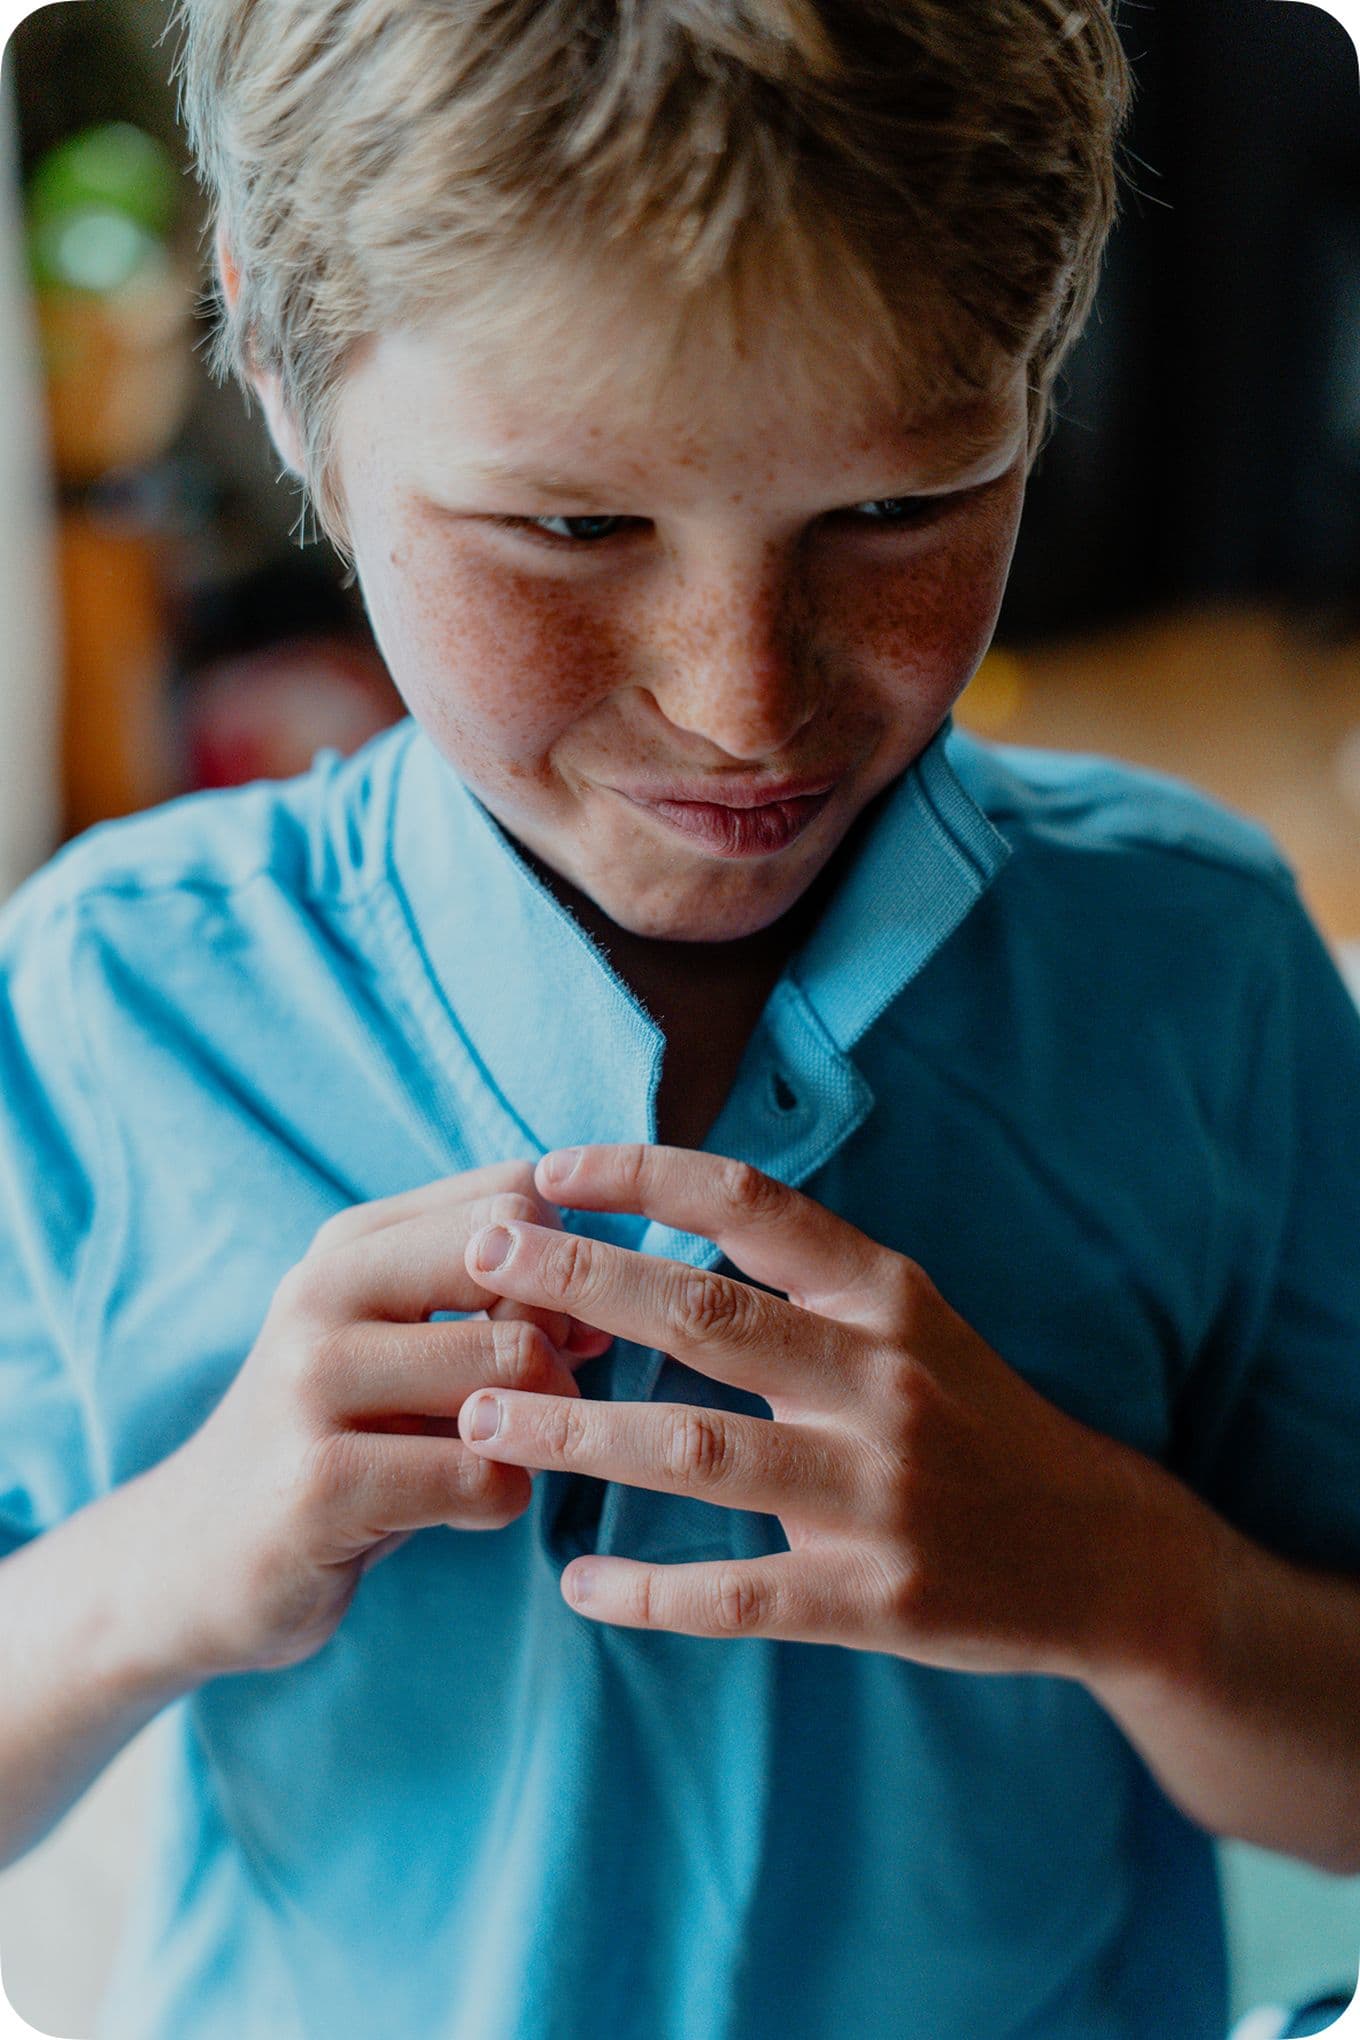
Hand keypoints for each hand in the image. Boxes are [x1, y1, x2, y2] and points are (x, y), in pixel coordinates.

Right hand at [149, 1162, 612, 1677]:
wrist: (194, 1560)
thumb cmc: (336, 1442)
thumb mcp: (397, 1347)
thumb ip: (493, 1300)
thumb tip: (612, 1283)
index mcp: (350, 1244)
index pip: (510, 1192)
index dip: (569, 1258)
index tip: (566, 1324)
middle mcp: (322, 1293)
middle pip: (519, 1267)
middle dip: (563, 1341)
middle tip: (542, 1403)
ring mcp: (312, 1383)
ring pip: (512, 1363)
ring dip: (544, 1425)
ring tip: (504, 1454)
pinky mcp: (321, 1483)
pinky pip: (483, 1473)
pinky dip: (505, 1498)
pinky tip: (467, 1509)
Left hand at [457, 1144, 1173, 1677]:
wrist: (1100, 1554)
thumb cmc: (975, 1421)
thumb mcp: (910, 1320)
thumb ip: (803, 1276)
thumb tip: (664, 1212)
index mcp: (886, 1295)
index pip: (751, 1202)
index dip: (642, 1174)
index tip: (546, 1167)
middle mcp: (883, 1377)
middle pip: (704, 1312)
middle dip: (578, 1279)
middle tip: (478, 1259)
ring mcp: (880, 1490)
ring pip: (697, 1449)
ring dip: (576, 1432)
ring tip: (478, 1417)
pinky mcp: (875, 1597)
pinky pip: (738, 1593)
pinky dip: (647, 1591)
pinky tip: (575, 1583)